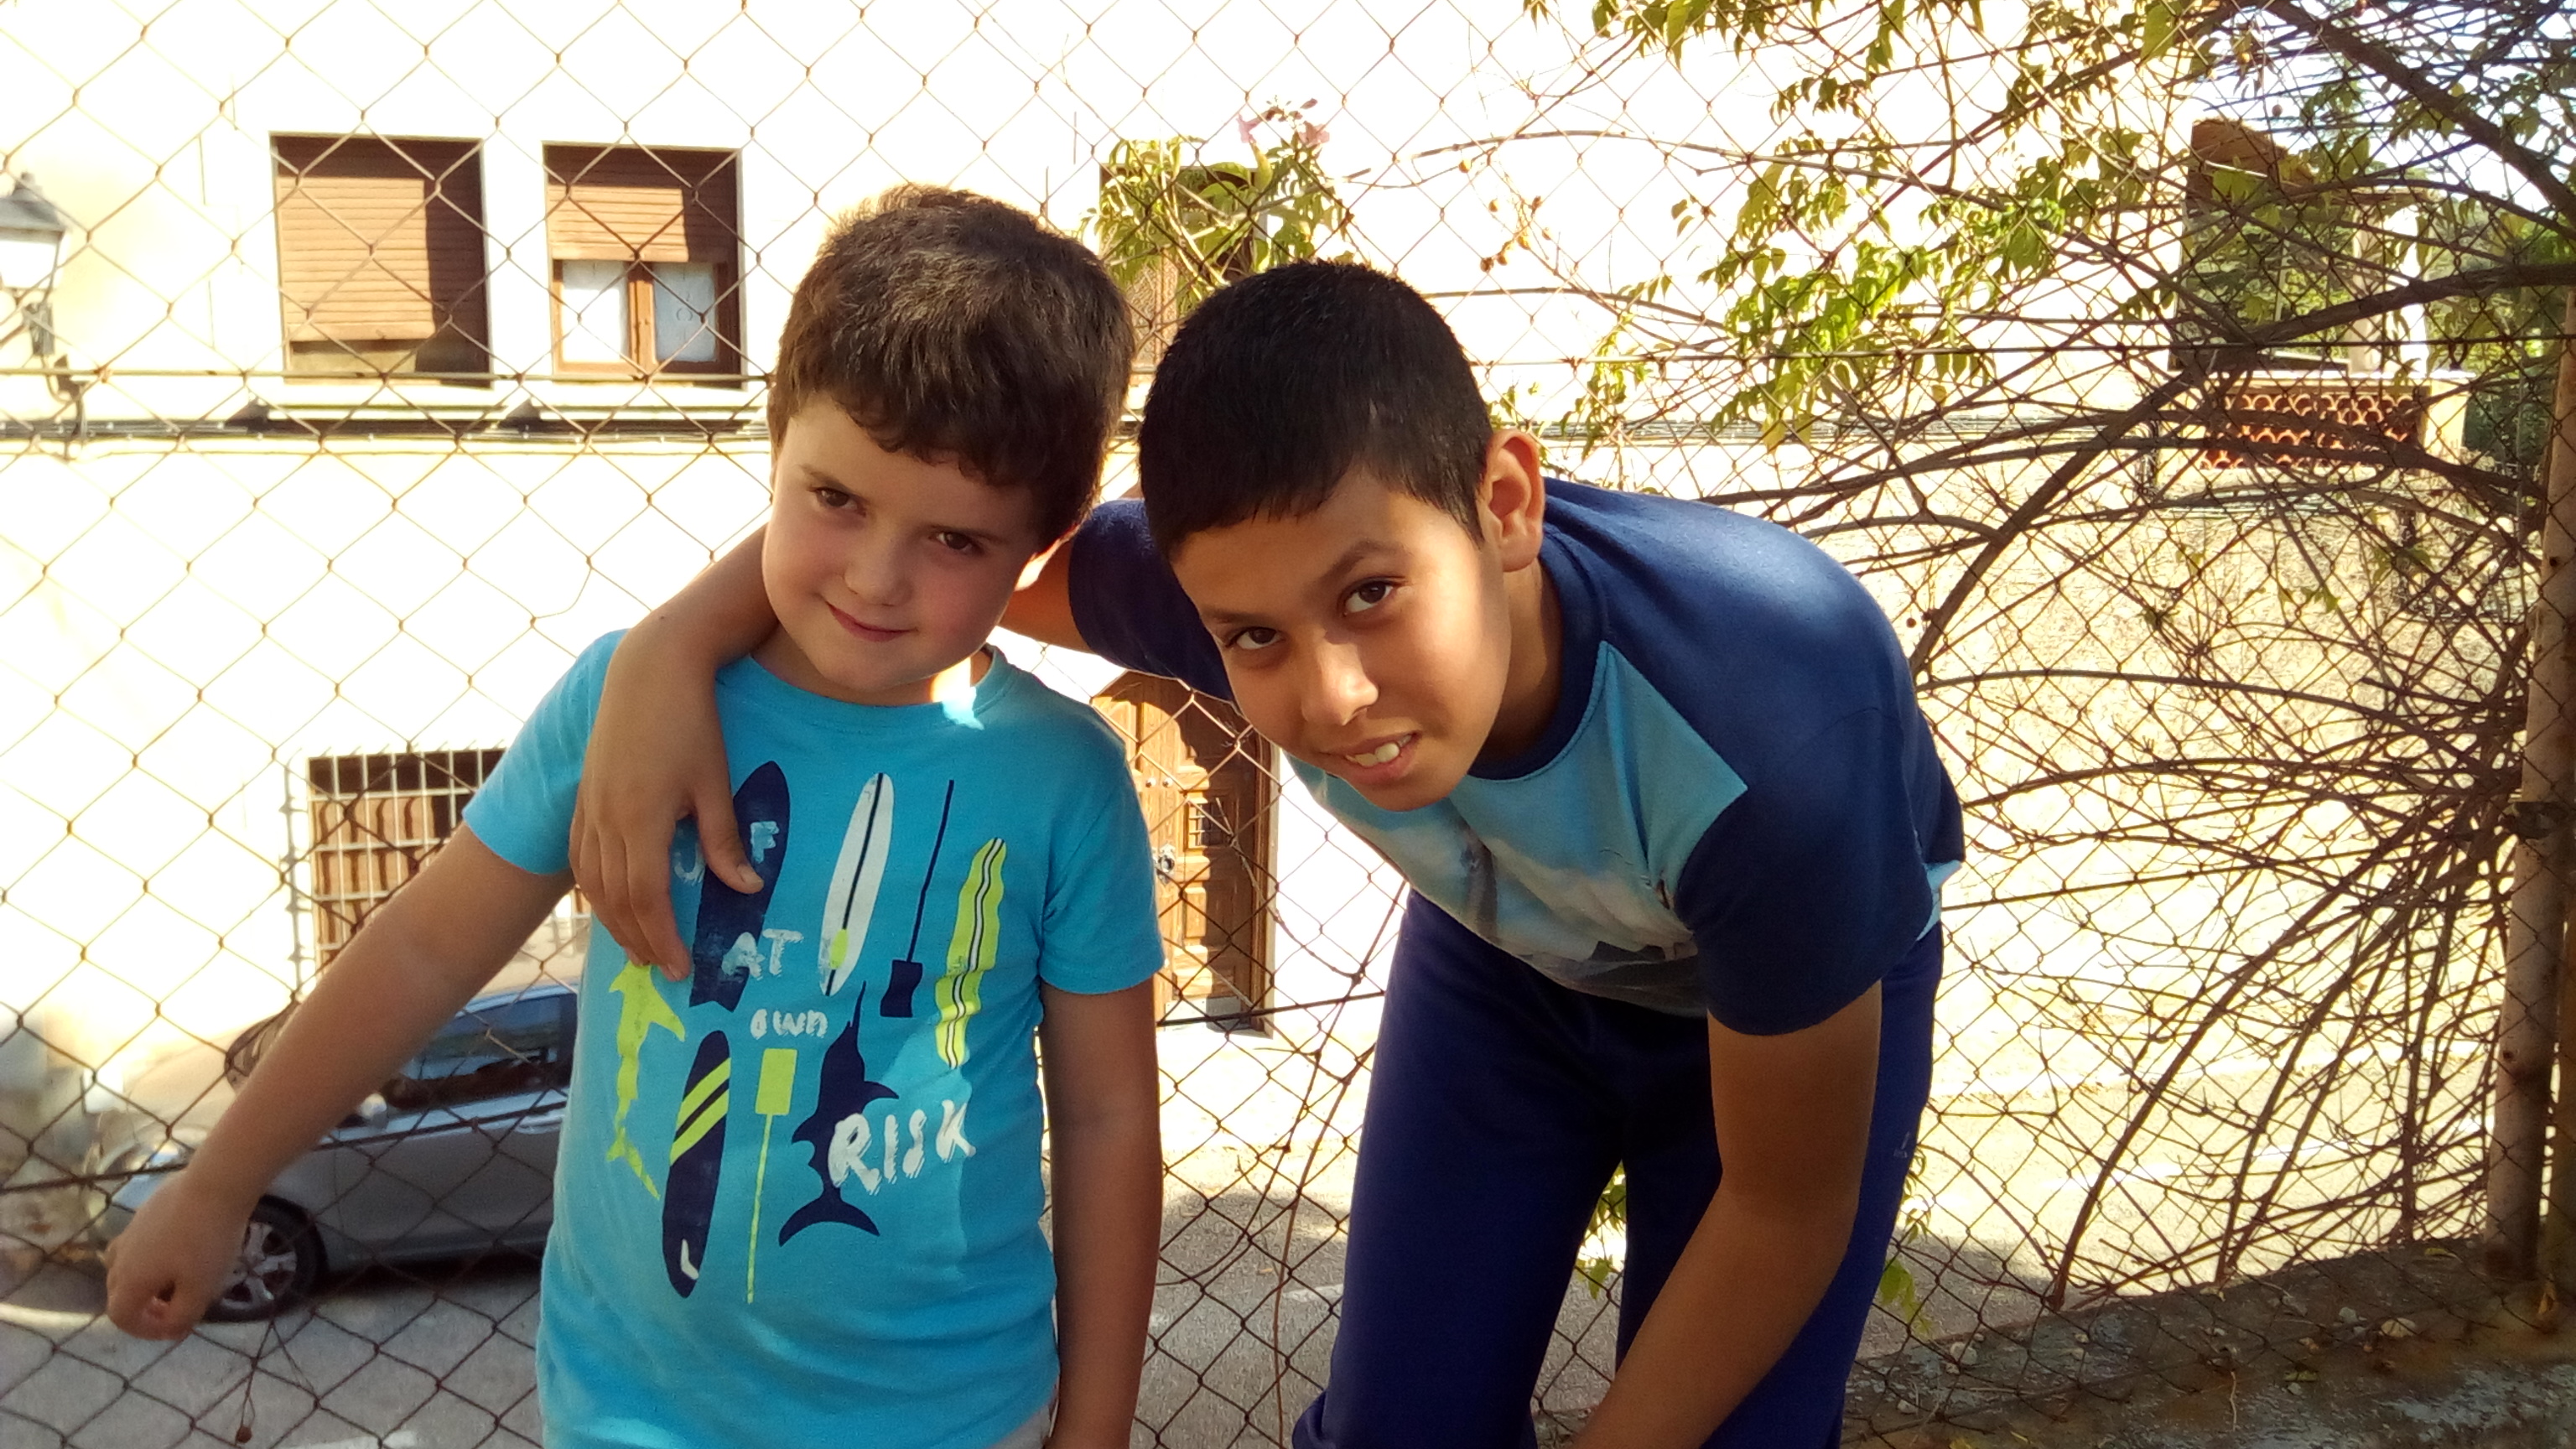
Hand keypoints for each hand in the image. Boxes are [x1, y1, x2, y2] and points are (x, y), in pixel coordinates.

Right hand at [103, 1171, 256, 1339]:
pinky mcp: (146, 1211)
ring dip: (145, 1281)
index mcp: (129, 1280)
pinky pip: (140, 1244)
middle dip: (144, 1308)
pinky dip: (153, 1258)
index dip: (144, 1330)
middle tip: (175, 1309)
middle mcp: (120, 1256)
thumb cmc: (207, 1242)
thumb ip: (182, 1316)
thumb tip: (171, 1330)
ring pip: (126, 1266)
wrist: (215, 1185)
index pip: (120, 1316)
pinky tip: (182, 1251)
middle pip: (119, 1292)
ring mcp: (131, 1230)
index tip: (173, 1330)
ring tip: (176, 1281)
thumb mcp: (201, 1289)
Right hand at [571, 624, 761, 979]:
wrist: (650, 669)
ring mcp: (589, 807)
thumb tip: (746, 888)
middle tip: (660, 969)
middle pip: (616, 898)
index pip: (647, 898)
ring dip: (611, 919)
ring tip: (636, 946)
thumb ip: (724, 839)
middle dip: (638, 939)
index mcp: (641, 820)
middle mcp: (606, 820)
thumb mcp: (715, 782)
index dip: (663, 938)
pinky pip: (579, 855)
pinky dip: (593, 886)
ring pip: (592, 881)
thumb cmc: (693, 722)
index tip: (680, 969)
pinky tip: (607, 899)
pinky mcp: (585, 794)